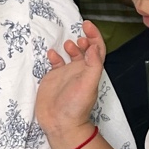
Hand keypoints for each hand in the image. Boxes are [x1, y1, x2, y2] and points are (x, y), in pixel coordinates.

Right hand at [36, 21, 105, 148]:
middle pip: (85, 50)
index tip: (87, 25)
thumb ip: (93, 65)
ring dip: (70, 47)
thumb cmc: (76, 106)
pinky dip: (54, 56)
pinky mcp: (53, 79)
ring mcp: (66, 74)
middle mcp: (80, 71)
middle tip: (78, 34)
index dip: (94, 36)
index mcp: (90, 71)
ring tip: (67, 44)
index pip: (96, 49)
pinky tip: (52, 53)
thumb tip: (93, 46)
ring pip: (70, 55)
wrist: (60, 123)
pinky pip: (55, 63)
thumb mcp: (88, 84)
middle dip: (83, 40)